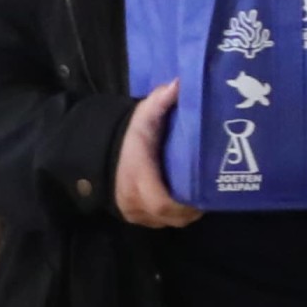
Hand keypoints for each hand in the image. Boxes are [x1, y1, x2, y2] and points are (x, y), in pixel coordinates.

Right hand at [114, 81, 201, 227]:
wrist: (97, 150)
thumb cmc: (126, 135)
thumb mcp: (142, 116)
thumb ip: (159, 101)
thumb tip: (180, 84)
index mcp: (137, 175)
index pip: (162, 202)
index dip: (184, 204)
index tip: (204, 196)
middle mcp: (133, 199)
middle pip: (169, 216)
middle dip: (190, 209)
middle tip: (209, 196)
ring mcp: (131, 210)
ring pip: (165, 221)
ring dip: (182, 214)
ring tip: (199, 198)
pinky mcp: (131, 216)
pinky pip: (156, 222)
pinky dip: (170, 216)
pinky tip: (183, 203)